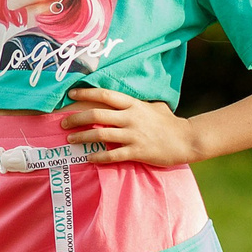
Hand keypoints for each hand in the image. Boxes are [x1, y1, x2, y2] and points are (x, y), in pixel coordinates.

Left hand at [58, 88, 199, 167]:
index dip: (86, 93)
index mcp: (134, 105)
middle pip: (97, 114)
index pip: (105, 95)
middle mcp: (131, 118)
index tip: (71, 95)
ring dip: (82, 137)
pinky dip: (99, 156)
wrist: (188, 140)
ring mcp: (134, 135)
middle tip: (63, 124)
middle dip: (76, 118)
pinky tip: (90, 158)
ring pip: (100, 134)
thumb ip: (139, 105)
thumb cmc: (171, 123)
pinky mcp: (138, 151)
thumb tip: (127, 102)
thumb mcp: (155, 107)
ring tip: (71, 140)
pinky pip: (113, 155)